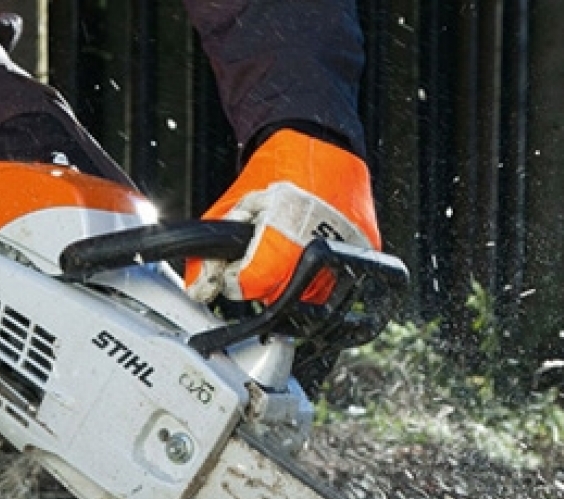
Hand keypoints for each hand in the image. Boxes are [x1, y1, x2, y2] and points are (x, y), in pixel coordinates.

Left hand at [186, 130, 380, 305]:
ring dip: (289, 278)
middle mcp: (319, 244)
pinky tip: (305, 247)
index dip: (236, 279)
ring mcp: (347, 248)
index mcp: (285, 231)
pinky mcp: (365, 248)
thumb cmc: (280, 164)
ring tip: (285, 244)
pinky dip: (315, 273)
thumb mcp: (232, 206)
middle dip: (261, 278)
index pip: (252, 285)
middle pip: (277, 294)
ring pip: (307, 295)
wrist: (320, 137)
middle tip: (260, 249)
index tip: (233, 269)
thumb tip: (198, 287)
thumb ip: (209, 252)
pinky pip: (333, 282)